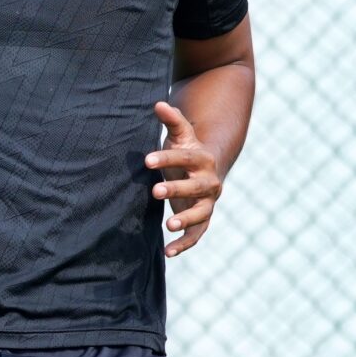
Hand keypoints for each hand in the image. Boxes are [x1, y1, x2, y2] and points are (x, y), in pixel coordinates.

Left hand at [147, 101, 224, 256]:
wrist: (206, 170)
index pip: (184, 158)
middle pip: (195, 186)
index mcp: (203, 159)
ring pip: (200, 213)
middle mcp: (209, 181)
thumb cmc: (185, 152)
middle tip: (155, 191)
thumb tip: (158, 104)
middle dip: (176, 189)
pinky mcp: (202, 219)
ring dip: (185, 220)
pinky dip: (184, 244)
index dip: (166, 158)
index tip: (146, 160)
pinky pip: (197, 234)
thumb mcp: (180, 135)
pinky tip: (168, 252)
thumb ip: (172, 121)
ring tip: (168, 225)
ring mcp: (207, 202)